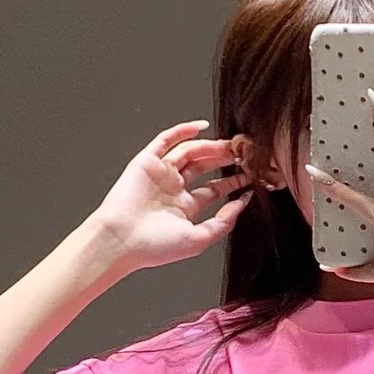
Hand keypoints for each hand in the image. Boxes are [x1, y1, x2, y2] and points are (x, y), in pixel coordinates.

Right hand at [94, 120, 252, 268]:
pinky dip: (181, 131)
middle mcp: (172, 189)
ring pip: (189, 152)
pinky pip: (165, 141)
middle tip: (243, 153)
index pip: (213, 189)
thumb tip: (241, 204)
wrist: (122, 240)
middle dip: (224, 159)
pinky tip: (200, 127)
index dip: (233, 182)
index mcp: (184, 208)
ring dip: (210, 146)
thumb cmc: (155, 246)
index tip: (251, 176)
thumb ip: (223, 222)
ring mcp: (160, 174)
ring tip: (229, 145)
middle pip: (204, 167)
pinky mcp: (146, 162)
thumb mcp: (200, 239)